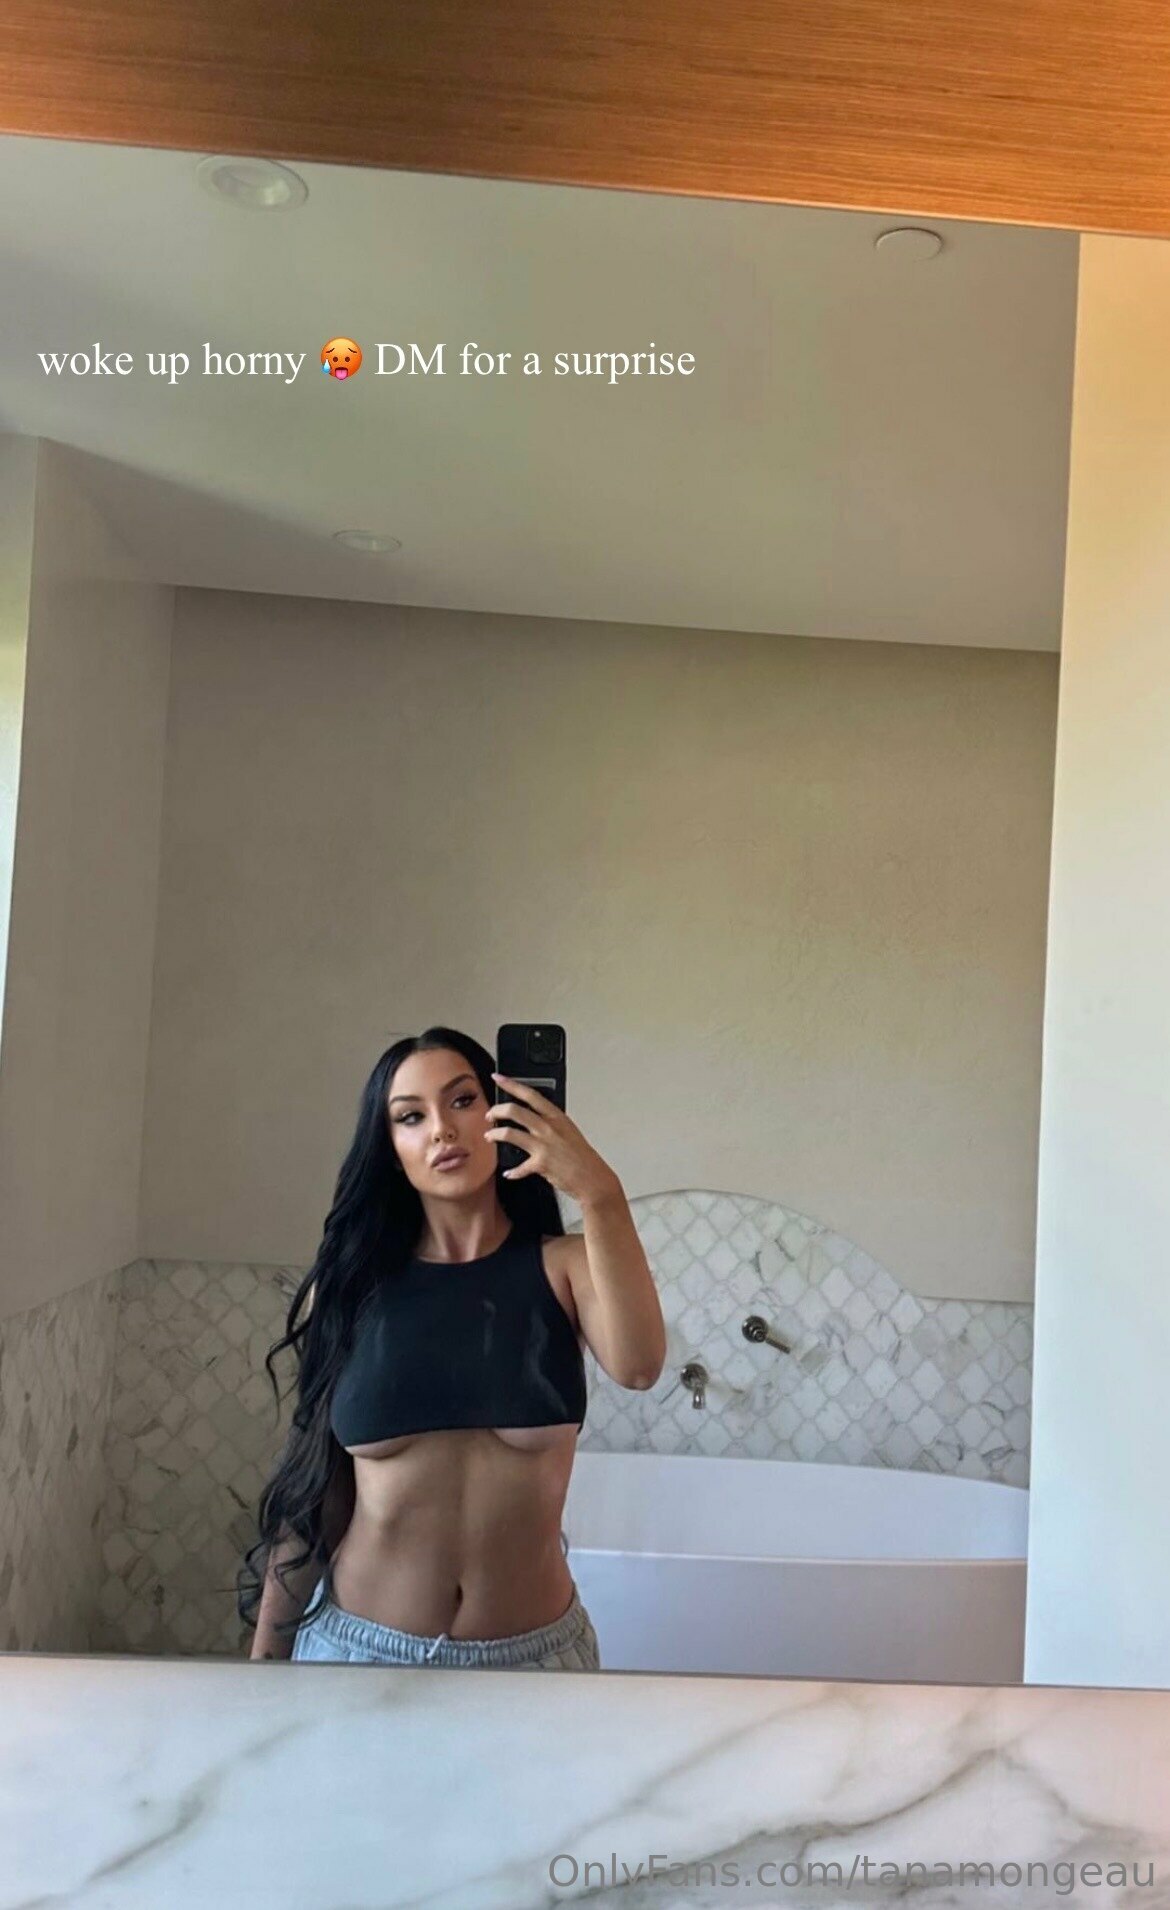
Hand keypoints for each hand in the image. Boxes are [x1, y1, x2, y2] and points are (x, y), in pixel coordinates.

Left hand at [486, 1074, 619, 1205]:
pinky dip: (512, 1171)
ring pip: (510, 1133)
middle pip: (515, 1111)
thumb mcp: (568, 1131)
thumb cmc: (582, 1156)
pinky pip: (518, 1167)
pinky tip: (509, 1173)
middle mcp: (548, 1128)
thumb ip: (551, 1122)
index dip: (511, 1084)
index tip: (498, 1078)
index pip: (530, 1094)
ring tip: (490, 1136)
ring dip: (495, 1134)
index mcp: (556, 1117)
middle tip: (490, 1114)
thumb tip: (533, 1118)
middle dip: (496, 1110)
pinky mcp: (540, 1164)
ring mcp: (544, 1145)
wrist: (592, 1178)